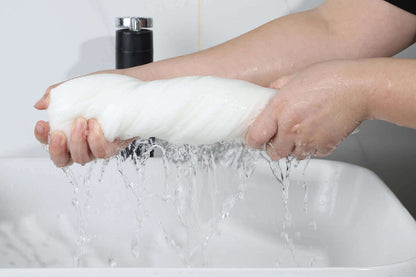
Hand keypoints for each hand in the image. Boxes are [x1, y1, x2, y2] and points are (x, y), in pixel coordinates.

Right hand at [34, 71, 133, 166]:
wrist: (130, 89)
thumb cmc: (104, 90)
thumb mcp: (78, 88)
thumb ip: (57, 94)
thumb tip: (41, 104)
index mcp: (68, 131)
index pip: (48, 142)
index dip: (42, 137)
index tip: (43, 123)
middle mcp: (81, 143)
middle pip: (62, 160)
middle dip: (57, 149)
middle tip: (58, 133)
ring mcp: (96, 147)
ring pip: (82, 158)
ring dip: (77, 142)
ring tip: (81, 122)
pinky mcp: (113, 147)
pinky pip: (102, 152)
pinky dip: (96, 141)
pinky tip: (95, 126)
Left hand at [245, 60, 369, 159]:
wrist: (360, 88)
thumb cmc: (330, 78)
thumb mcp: (294, 77)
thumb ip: (275, 88)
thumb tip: (265, 95)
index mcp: (279, 109)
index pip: (254, 138)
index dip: (252, 140)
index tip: (255, 139)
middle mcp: (291, 128)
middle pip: (272, 153)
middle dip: (273, 146)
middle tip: (278, 136)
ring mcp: (308, 140)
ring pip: (292, 156)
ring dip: (292, 148)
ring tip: (299, 132)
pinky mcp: (324, 147)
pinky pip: (311, 154)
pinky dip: (311, 148)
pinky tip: (315, 132)